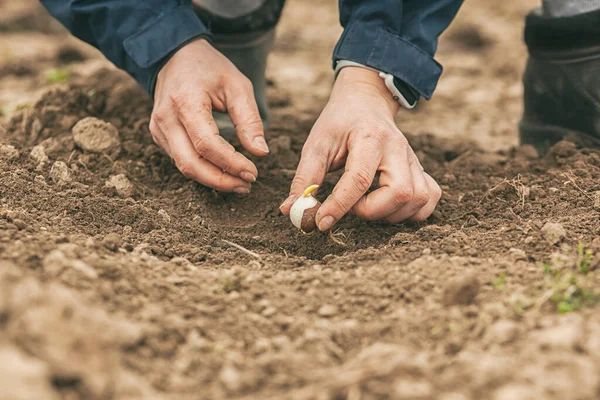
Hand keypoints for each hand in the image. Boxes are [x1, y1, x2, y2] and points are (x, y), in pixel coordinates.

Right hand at [150, 38, 269, 192]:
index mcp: (186, 102)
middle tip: (247, 185)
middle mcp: (166, 118)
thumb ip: (249, 120)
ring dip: (212, 180)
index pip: (207, 144)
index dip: (231, 163)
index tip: (253, 172)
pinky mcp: (159, 136)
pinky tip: (223, 172)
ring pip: (184, 167)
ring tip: (239, 183)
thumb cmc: (210, 70)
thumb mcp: (237, 86)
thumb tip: (261, 153)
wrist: (175, 56)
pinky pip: (180, 160)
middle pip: (190, 164)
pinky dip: (203, 170)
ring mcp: (158, 129)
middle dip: (220, 180)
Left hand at [280, 67, 440, 229]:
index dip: (339, 205)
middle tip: (350, 208)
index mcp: (369, 138)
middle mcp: (398, 148)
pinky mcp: (420, 169)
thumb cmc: (339, 123)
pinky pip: (429, 198)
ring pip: (417, 199)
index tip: (320, 221)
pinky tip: (389, 208)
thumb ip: (305, 178)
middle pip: (399, 192)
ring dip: (390, 215)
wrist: (366, 102)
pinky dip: (412, 212)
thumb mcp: (316, 144)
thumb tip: (291, 210)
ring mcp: (413, 159)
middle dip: (371, 211)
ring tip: (366, 207)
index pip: (359, 178)